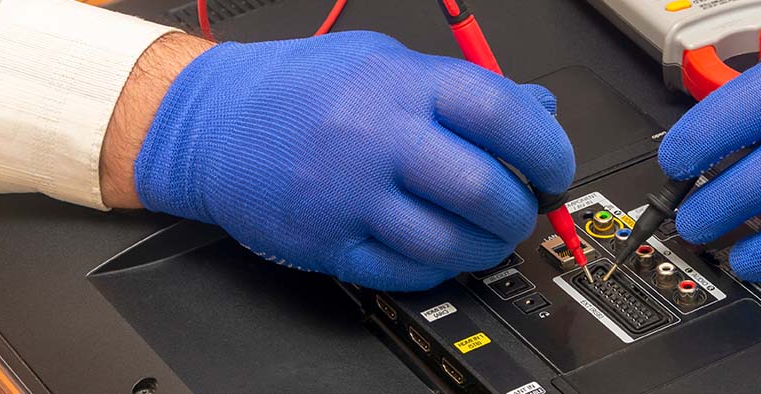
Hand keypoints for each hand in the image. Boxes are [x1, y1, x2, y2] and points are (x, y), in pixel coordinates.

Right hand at [111, 31, 573, 290]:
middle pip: (482, 190)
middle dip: (521, 211)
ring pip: (449, 244)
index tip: (553, 167)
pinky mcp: (327, 243)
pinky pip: (405, 272)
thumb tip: (536, 110)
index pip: (501, 114)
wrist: (207, 122)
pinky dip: (439, 268)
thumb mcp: (383, 60)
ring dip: (486, 248)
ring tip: (486, 234)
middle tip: (523, 209)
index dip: (547, 147)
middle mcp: (376, 139)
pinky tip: (441, 249)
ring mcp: (349, 197)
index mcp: (399, 86)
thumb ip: (461, 87)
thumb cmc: (296, 87)